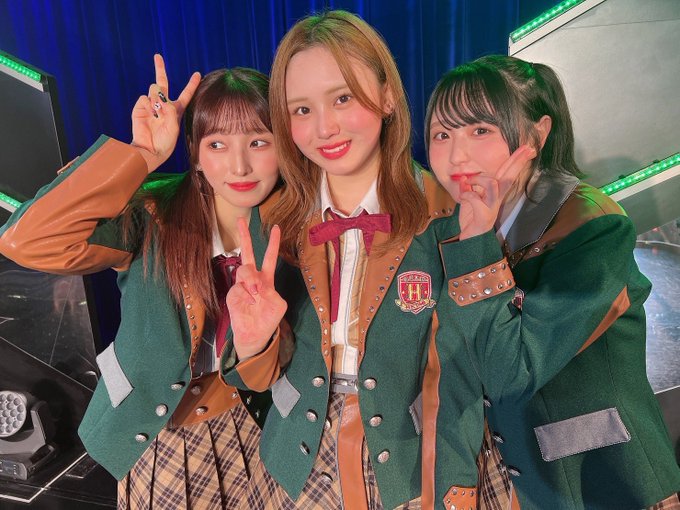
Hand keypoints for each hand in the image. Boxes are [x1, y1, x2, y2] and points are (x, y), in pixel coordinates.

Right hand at [131, 54, 200, 172]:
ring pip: (154, 89)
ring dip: (157, 98)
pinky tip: (150, 115)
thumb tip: (160, 97)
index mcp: (176, 110)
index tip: (198, 73)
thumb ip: (170, 110)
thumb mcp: (174, 127)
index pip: (185, 94)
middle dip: (160, 68)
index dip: (192, 84)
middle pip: (163, 82)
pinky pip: (145, 98)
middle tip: (157, 56)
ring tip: (157, 112)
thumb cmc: (165, 142)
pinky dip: (148, 105)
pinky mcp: (140, 108)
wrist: (150, 150)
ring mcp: (151, 105)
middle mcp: (164, 105)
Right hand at [227, 218, 286, 359]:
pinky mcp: (233, 294)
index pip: (270, 257)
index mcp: (267, 279)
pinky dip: (247, 293)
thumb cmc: (268, 319)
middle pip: (248, 254)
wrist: (255, 335)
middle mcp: (253, 279)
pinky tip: (251, 301)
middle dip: (244, 236)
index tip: (276, 228)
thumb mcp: (278, 305)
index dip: (273, 243)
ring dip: (252, 280)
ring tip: (257, 293)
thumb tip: (256, 285)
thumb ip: (270, 291)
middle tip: (240, 220)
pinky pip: (239, 286)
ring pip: (245, 270)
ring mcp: (242, 285)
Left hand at [457, 145, 535, 239]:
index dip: (516, 161)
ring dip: (478, 179)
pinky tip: (463, 197)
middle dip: (517, 161)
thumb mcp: (468, 200)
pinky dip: (466, 195)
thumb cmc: (471, 219)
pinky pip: (476, 199)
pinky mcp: (484, 216)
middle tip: (528, 148)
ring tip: (468, 183)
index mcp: (495, 193)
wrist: (469, 240)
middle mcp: (497, 199)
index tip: (529, 148)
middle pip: (509, 176)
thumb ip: (468, 188)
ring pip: (492, 183)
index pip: (507, 173)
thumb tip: (464, 177)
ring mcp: (492, 207)